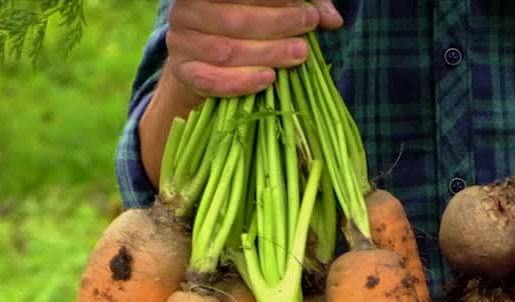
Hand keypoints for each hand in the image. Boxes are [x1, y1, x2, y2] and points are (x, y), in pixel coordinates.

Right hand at [165, 0, 343, 99]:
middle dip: (278, 27)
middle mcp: (187, 10)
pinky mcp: (183, 72)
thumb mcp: (272, 12)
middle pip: (236, 20)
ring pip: (227, 50)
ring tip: (298, 56)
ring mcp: (181, 41)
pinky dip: (242, 81)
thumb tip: (333, 19)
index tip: (309, 14)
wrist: (203, 64)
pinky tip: (269, 79)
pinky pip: (212, 80)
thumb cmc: (244, 31)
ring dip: (267, 54)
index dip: (278, 3)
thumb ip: (302, 6)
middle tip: (306, 37)